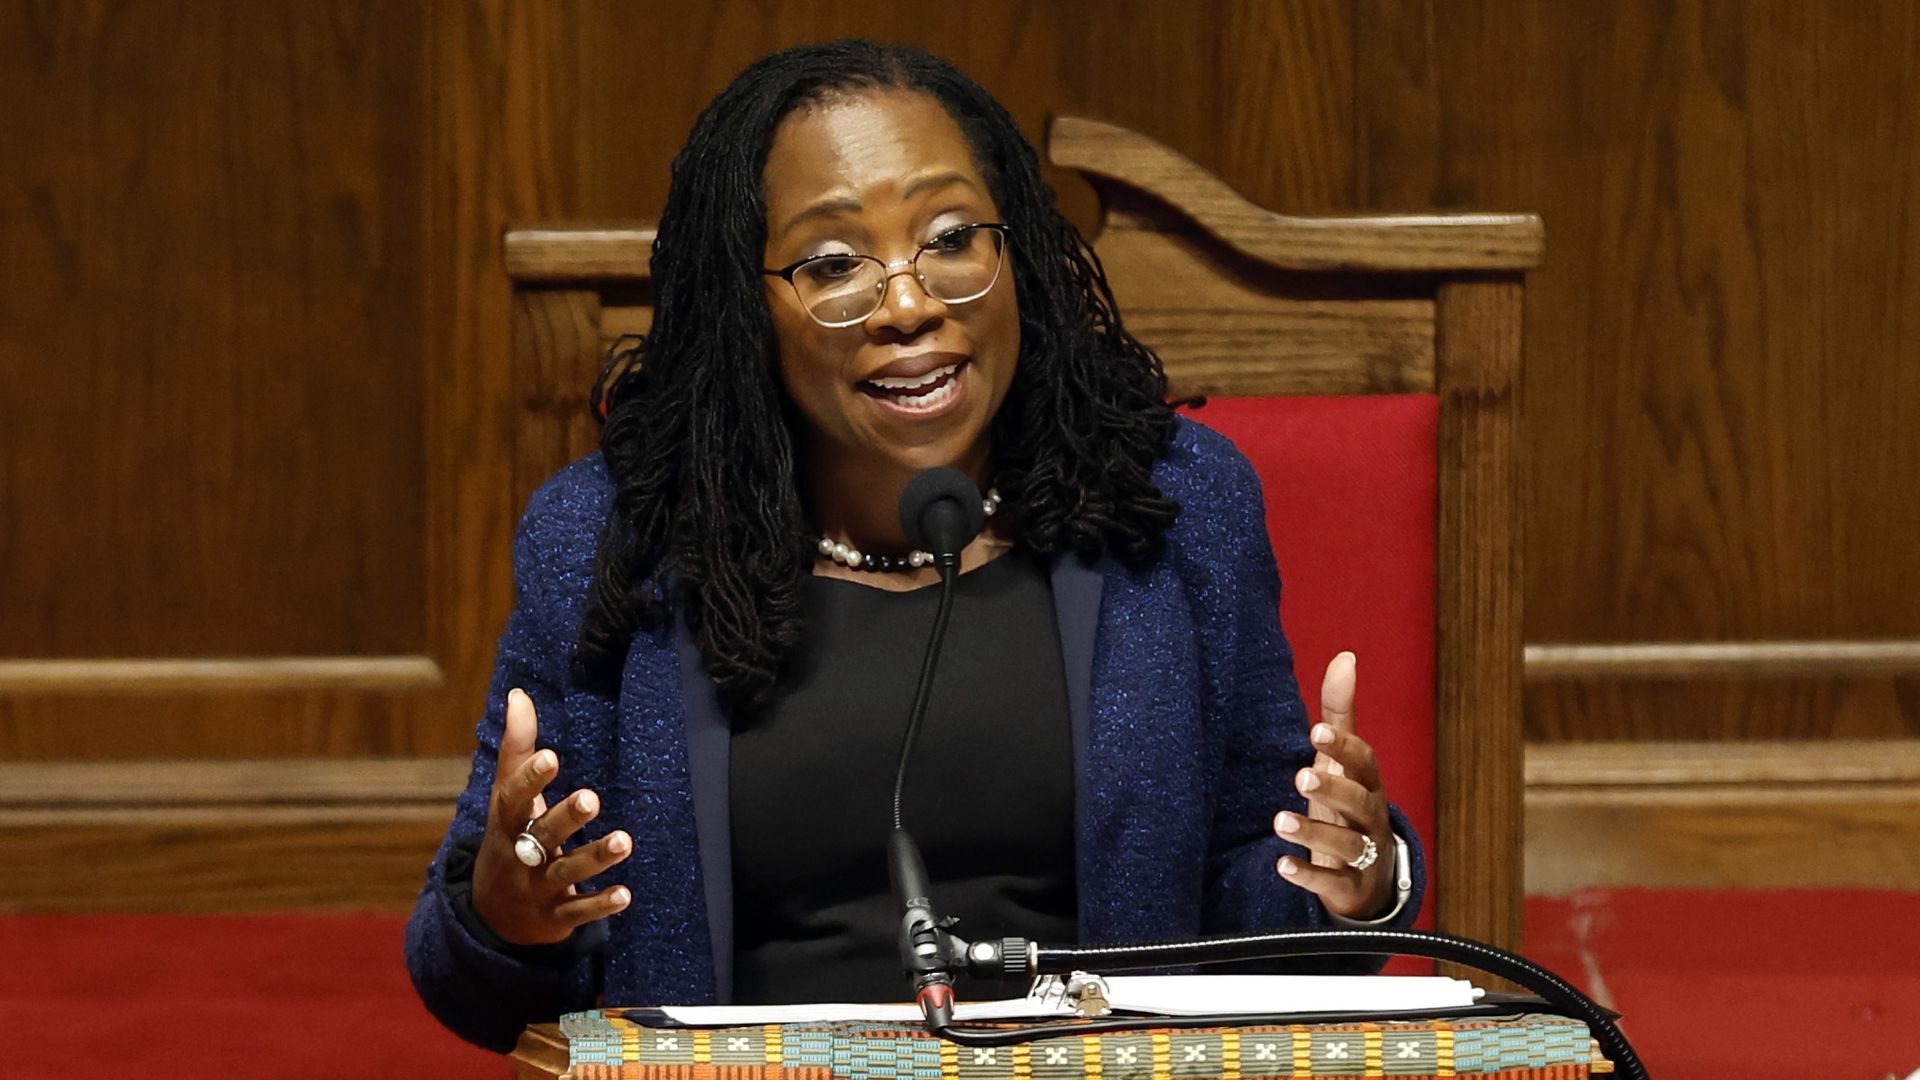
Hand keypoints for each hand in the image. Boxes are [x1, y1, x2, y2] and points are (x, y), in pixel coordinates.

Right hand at [471, 688, 632, 944]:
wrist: (492, 913)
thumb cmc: (509, 836)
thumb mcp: (507, 797)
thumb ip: (518, 748)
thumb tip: (519, 694)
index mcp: (507, 822)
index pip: (514, 798)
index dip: (530, 778)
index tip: (551, 756)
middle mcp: (520, 855)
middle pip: (542, 834)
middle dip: (566, 817)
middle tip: (592, 798)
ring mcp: (538, 888)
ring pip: (566, 873)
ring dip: (594, 858)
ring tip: (624, 841)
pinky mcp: (557, 916)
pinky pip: (579, 911)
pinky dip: (600, 904)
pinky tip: (625, 894)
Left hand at [1271, 651, 1396, 919]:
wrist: (1371, 875)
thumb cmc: (1350, 805)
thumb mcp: (1345, 761)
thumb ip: (1341, 712)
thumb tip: (1345, 656)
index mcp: (1368, 783)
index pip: (1364, 762)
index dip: (1343, 747)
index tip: (1315, 732)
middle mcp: (1369, 817)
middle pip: (1358, 802)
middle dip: (1332, 790)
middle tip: (1301, 776)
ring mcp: (1362, 855)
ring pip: (1344, 845)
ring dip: (1313, 833)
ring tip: (1280, 821)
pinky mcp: (1348, 887)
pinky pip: (1330, 883)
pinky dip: (1307, 875)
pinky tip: (1282, 865)